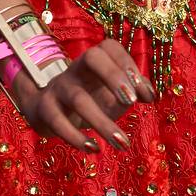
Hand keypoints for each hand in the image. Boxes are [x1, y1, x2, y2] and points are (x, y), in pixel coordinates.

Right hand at [11, 39, 155, 151]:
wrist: (46, 111)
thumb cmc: (90, 98)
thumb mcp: (113, 93)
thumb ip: (134, 90)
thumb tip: (150, 95)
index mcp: (95, 60)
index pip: (110, 47)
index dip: (128, 64)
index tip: (143, 92)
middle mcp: (76, 68)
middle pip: (92, 57)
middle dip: (114, 76)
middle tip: (132, 102)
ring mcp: (59, 87)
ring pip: (79, 99)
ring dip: (102, 123)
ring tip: (122, 143)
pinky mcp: (45, 109)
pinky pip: (58, 121)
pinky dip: (76, 137)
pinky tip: (94, 148)